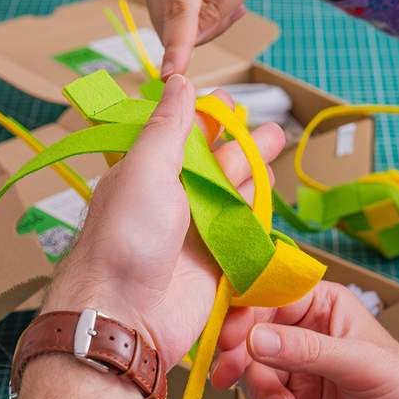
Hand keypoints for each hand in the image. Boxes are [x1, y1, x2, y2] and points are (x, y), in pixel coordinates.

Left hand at [42, 76, 284, 371]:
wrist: (127, 316)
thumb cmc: (124, 241)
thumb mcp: (144, 169)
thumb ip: (168, 127)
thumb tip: (177, 82)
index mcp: (145, 171)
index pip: (178, 134)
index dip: (203, 115)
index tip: (226, 98)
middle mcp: (169, 198)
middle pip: (212, 162)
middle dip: (239, 141)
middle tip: (265, 125)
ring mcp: (193, 230)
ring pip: (231, 192)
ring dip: (253, 170)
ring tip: (274, 147)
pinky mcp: (214, 260)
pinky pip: (241, 229)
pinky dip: (256, 211)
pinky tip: (270, 193)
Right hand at [141, 0, 288, 77]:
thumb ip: (218, 6)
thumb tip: (188, 37)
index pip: (179, 10)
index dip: (177, 45)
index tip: (171, 75)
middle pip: (175, 25)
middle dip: (208, 27)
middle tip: (237, 4)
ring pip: (172, 27)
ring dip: (204, 23)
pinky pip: (172, 18)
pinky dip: (196, 17)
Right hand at [213, 282, 398, 398]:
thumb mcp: (357, 362)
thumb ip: (305, 350)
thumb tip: (253, 339)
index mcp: (320, 307)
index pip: (267, 298)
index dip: (241, 315)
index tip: (227, 339)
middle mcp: (303, 336)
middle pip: (249, 339)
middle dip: (241, 361)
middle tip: (228, 378)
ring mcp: (297, 374)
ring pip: (252, 377)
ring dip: (265, 396)